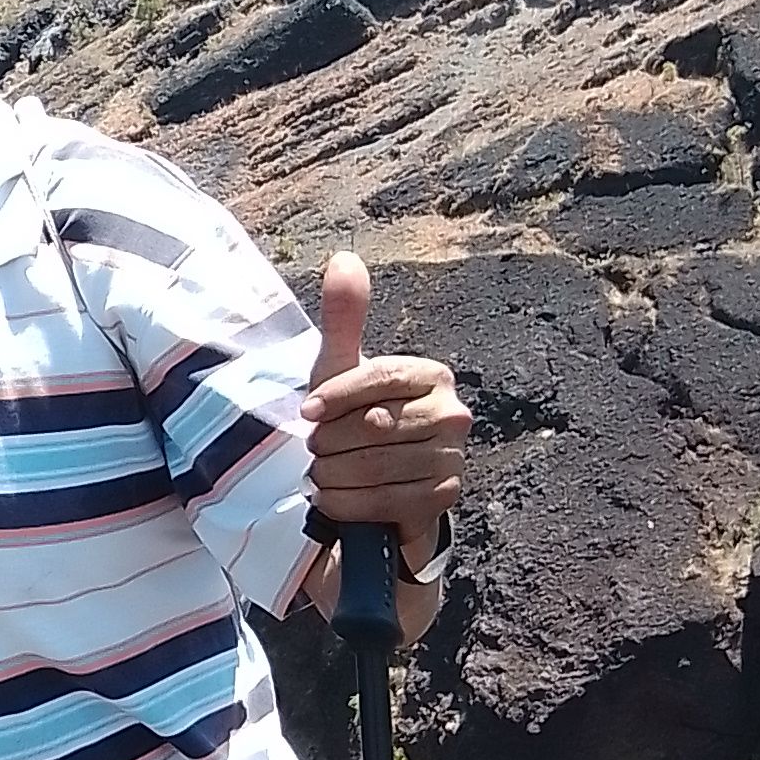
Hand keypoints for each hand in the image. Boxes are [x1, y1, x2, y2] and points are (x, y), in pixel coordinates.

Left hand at [303, 250, 468, 563]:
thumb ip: (344, 317)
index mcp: (431, 375)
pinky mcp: (442, 499)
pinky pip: (381, 499)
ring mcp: (452, 458)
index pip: (379, 377)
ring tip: (322, 474)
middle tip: (316, 451)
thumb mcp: (343, 370)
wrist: (376, 490)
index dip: (337, 395)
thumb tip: (344, 257)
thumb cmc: (353, 421)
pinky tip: (332, 499)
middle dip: (330, 443)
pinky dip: (345, 502)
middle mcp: (453, 414)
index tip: (306, 412)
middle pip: (373, 425)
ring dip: (333, 474)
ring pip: (373, 464)